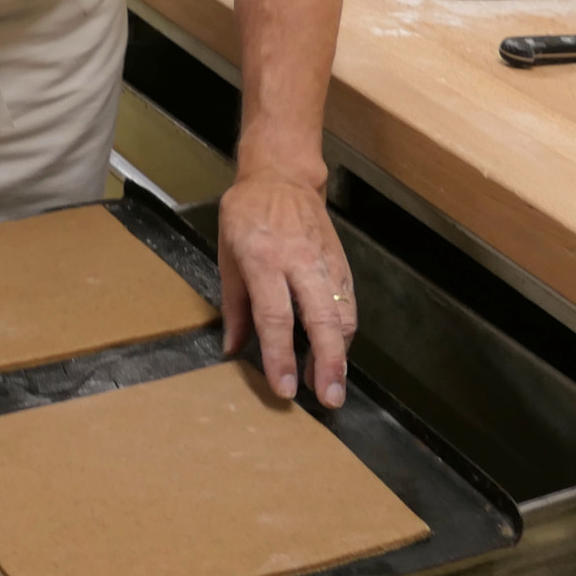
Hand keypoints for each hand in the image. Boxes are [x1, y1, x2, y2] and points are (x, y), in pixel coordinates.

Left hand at [216, 170, 354, 408]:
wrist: (281, 177)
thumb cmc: (246, 216)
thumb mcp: (227, 256)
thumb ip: (234, 307)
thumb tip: (233, 349)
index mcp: (262, 260)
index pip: (275, 317)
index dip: (280, 356)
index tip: (285, 389)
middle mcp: (298, 262)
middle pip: (321, 319)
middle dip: (327, 363)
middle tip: (329, 398)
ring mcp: (323, 262)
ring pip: (342, 313)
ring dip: (341, 353)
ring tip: (333, 385)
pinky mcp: (340, 263)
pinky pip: (348, 303)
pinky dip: (346, 332)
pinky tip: (338, 354)